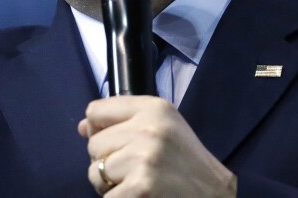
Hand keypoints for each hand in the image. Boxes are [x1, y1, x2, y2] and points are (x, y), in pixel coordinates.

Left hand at [78, 96, 236, 196]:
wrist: (214, 195)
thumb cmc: (186, 163)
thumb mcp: (163, 128)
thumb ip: (122, 122)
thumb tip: (83, 127)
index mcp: (154, 108)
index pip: (96, 110)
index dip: (99, 130)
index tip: (116, 142)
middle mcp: (149, 129)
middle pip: (94, 144)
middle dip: (108, 161)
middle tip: (136, 169)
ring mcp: (144, 159)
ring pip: (95, 172)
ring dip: (110, 185)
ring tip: (139, 183)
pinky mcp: (140, 188)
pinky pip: (106, 196)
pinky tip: (140, 196)